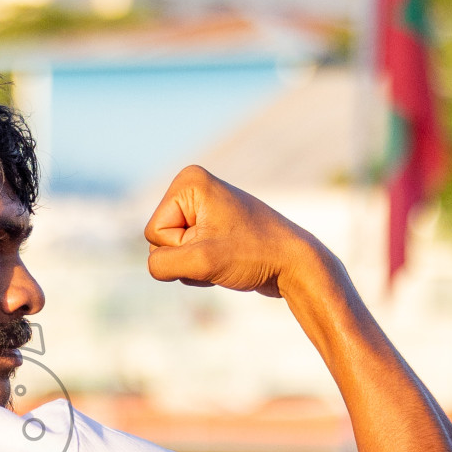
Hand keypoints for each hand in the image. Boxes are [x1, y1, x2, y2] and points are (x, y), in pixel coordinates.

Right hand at [143, 165, 322, 298]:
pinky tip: (227, 263)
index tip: (217, 242)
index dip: (182, 248)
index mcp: (188, 181)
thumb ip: (161, 264)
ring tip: (227, 258)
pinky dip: (202, 269)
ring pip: (172, 254)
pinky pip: (186, 258)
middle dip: (187, 258)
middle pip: (159, 242)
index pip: (154, 232)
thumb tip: (154, 265)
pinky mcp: (211, 228)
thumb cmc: (253, 255)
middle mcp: (193, 188)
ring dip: (195, 267)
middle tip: (222, 253)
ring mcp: (202, 209)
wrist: (296, 264)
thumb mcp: (200, 262)